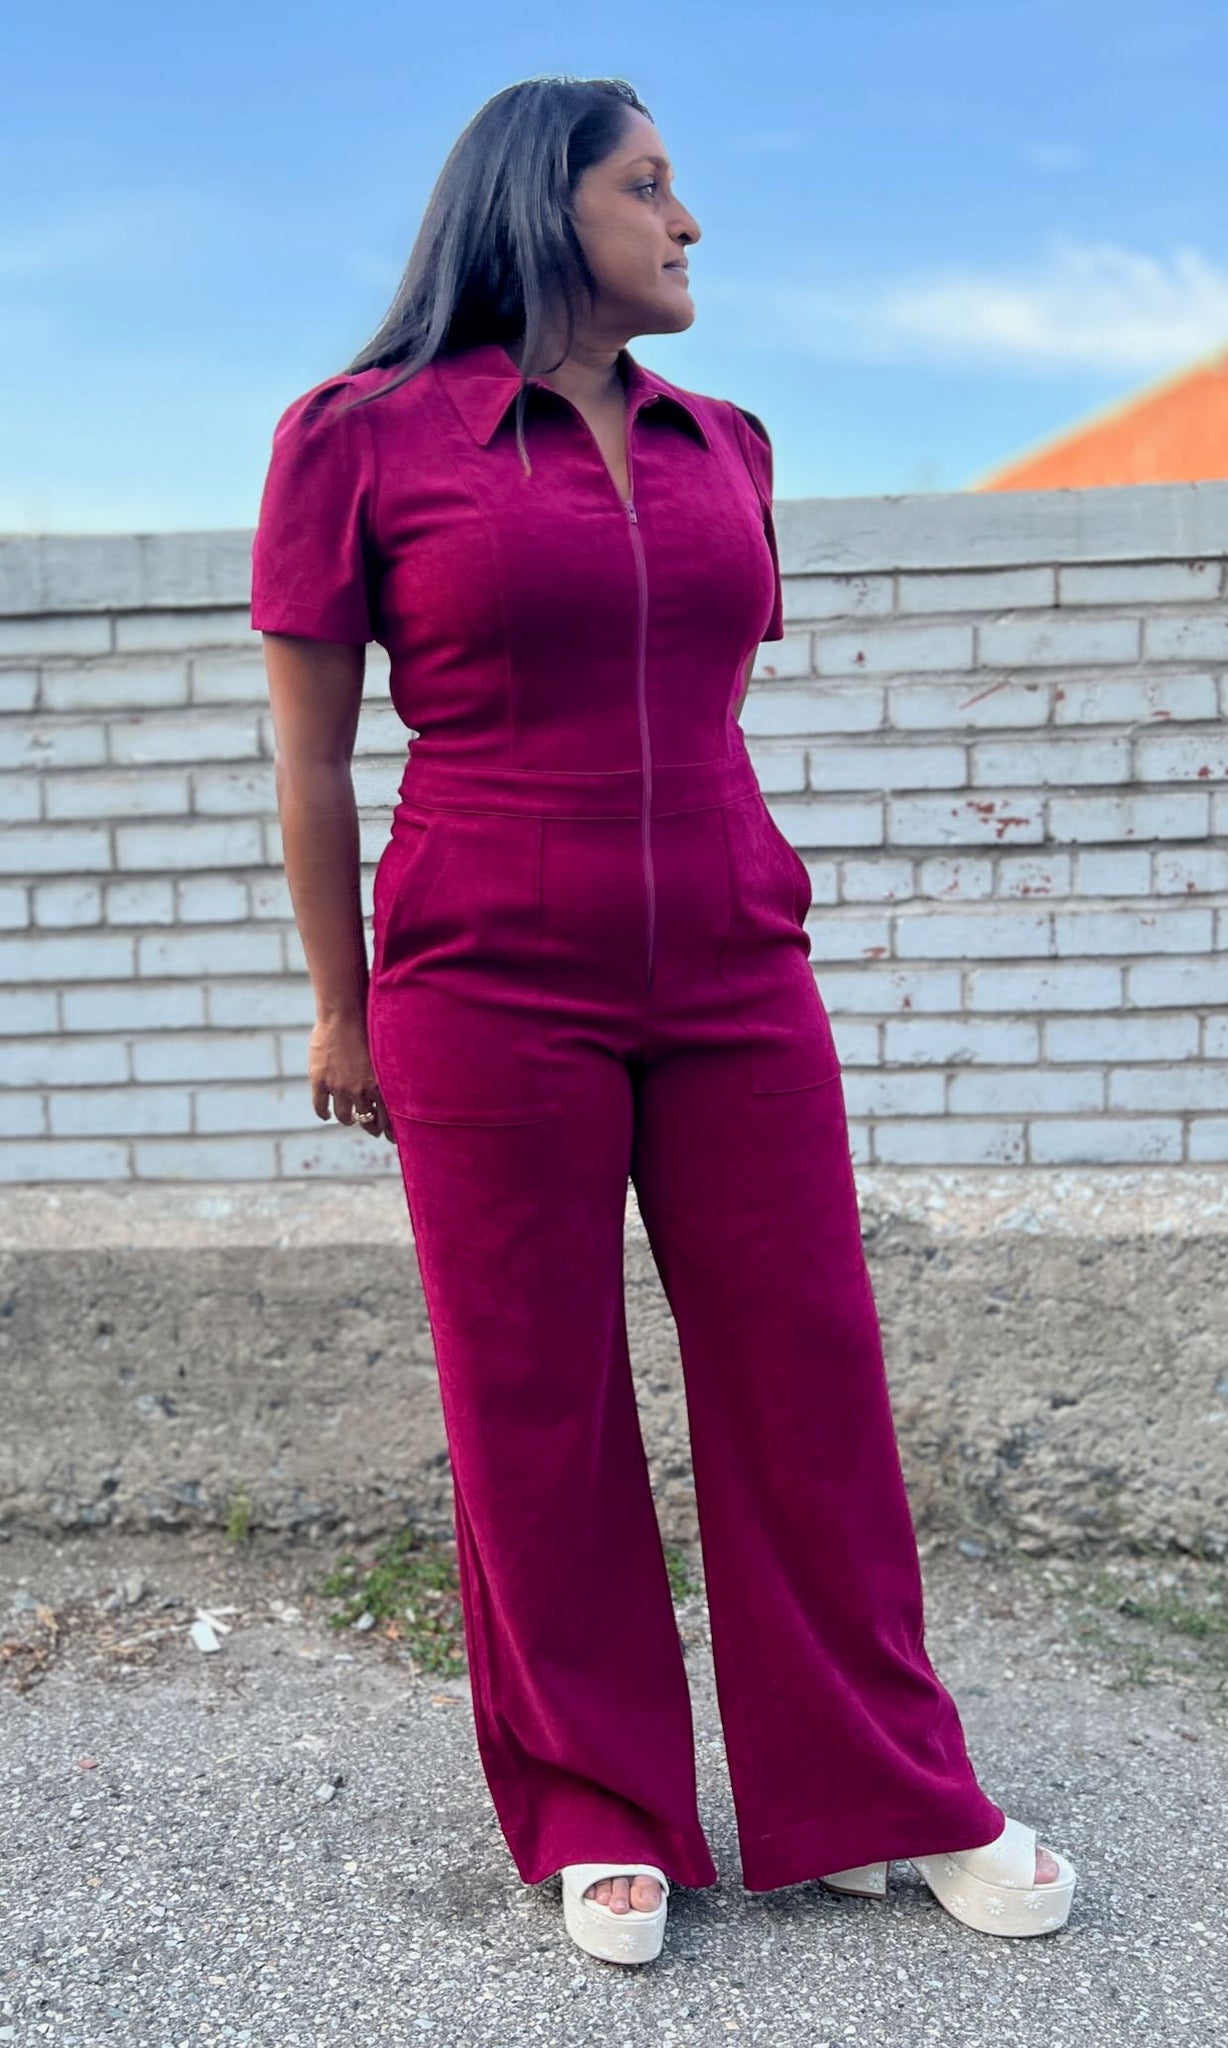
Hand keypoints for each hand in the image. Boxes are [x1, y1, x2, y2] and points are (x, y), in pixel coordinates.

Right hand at [308, 1015, 394, 1141]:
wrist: (344, 1014)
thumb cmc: (369, 1027)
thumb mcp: (386, 1054)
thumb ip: (389, 1073)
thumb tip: (398, 1084)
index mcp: (381, 1085)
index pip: (387, 1118)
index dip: (389, 1131)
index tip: (390, 1138)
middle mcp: (361, 1090)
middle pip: (366, 1119)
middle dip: (371, 1127)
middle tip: (373, 1131)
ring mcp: (339, 1087)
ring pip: (344, 1116)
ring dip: (348, 1120)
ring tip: (350, 1119)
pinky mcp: (320, 1081)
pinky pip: (321, 1106)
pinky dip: (324, 1113)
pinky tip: (326, 1115)